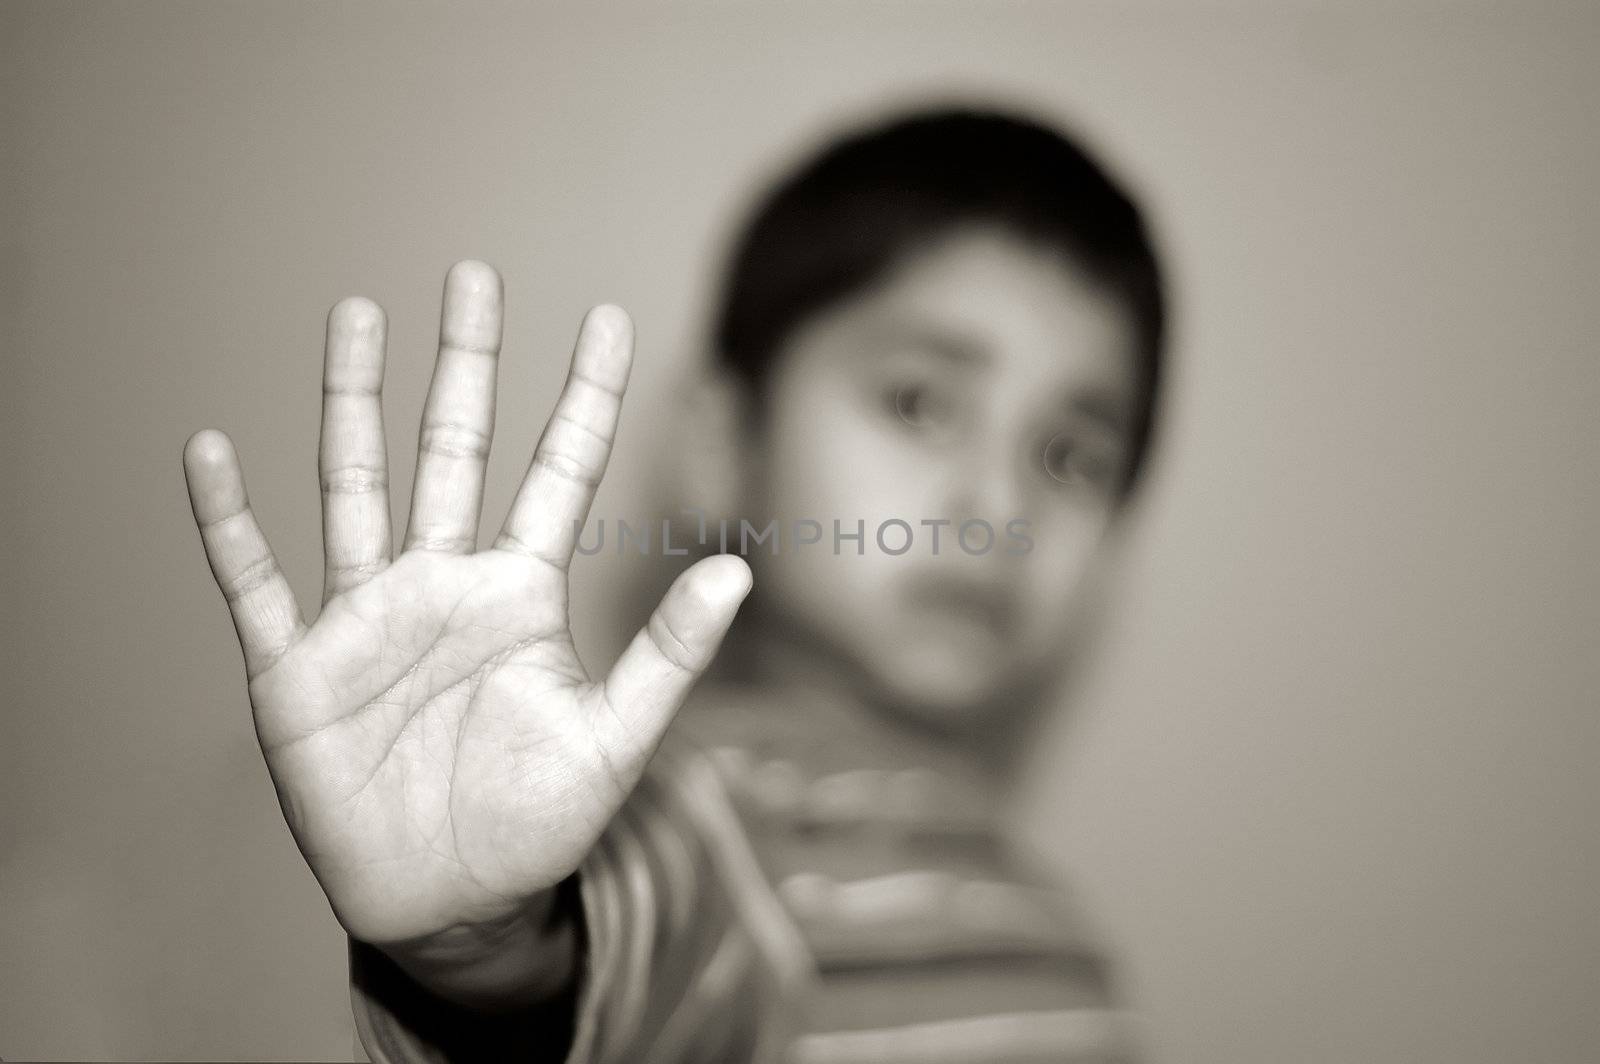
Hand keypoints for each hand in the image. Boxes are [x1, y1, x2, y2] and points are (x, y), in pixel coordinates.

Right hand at [183, 261, 749, 1000]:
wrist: (450, 901)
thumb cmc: (533, 821)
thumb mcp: (614, 739)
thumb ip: (669, 654)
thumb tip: (740, 569)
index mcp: (521, 595)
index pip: (560, 473)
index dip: (585, 398)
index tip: (609, 319)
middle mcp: (444, 586)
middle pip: (453, 450)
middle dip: (464, 364)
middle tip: (473, 274)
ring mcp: (368, 619)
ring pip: (356, 487)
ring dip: (351, 404)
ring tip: (354, 316)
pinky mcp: (298, 669)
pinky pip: (257, 582)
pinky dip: (231, 523)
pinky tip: (212, 453)